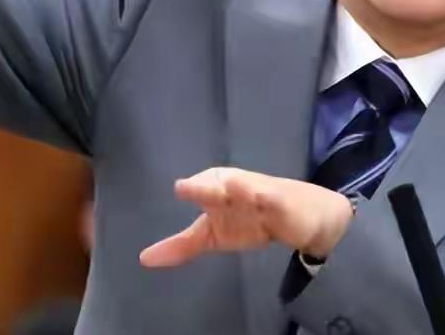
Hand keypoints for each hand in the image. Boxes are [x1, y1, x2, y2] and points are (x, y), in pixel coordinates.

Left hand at [139, 168, 354, 267]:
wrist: (301, 218)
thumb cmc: (251, 220)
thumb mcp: (213, 235)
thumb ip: (181, 245)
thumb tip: (144, 258)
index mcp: (215, 186)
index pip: (200, 188)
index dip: (193, 189)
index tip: (180, 189)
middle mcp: (234, 185)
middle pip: (217, 186)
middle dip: (203, 186)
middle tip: (184, 187)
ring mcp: (258, 192)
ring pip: (246, 188)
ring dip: (239, 187)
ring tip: (228, 185)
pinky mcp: (280, 202)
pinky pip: (272, 199)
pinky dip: (267, 197)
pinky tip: (262, 196)